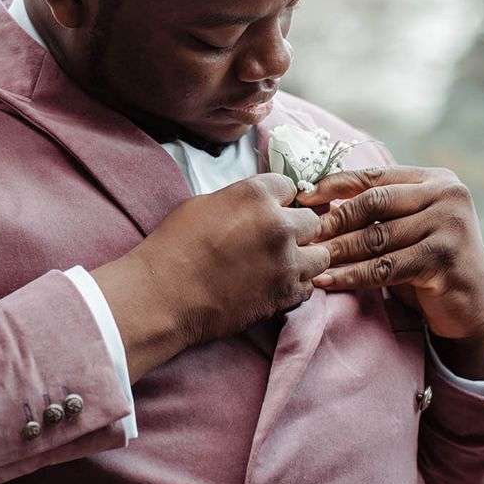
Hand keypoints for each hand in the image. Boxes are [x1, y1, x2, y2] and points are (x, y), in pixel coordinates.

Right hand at [93, 174, 329, 381]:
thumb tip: (255, 206)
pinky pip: (308, 287)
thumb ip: (239, 200)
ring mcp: (286, 263)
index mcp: (255, 195)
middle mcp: (279, 225)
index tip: (271, 212)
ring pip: (321, 256)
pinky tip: (275, 285)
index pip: (290, 187)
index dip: (280, 201)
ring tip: (281, 265)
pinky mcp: (284, 295)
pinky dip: (296, 286)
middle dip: (298, 230)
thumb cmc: (172, 248)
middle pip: (313, 222)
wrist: (162, 295)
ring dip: (304, 258)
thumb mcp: (202, 205)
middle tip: (277, 241)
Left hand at [296, 166, 483, 379]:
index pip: (375, 175)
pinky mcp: (443, 259)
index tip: (303, 198)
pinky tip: (325, 281)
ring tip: (307, 260)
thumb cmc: (426, 265)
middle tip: (303, 235)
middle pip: (373, 202)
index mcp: (435, 179)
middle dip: (333, 220)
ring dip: (336, 251)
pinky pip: (383, 267)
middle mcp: (447, 195)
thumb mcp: (405, 228)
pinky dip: (350, 275)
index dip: (335, 185)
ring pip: (376, 237)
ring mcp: (449, 226)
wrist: (469, 308)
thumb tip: (318, 203)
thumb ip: (376, 212)